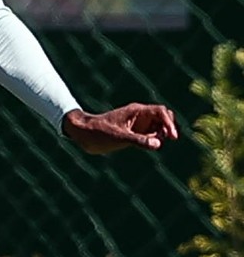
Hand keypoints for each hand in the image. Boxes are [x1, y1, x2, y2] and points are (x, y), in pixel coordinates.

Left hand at [62, 104, 178, 154]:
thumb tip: (158, 144)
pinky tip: (151, 145)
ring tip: (155, 142)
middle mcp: (139, 116)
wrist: (83, 134)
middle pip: (163, 116)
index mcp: (136, 111)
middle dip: (169, 127)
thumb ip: (139, 140)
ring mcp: (137, 124)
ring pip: (158, 126)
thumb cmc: (98, 132)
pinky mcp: (133, 133)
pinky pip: (150, 134)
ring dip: (162, 134)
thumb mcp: (119, 137)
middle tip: (168, 139)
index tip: (172, 137)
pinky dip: (155, 139)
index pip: (160, 112)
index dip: (169, 123)